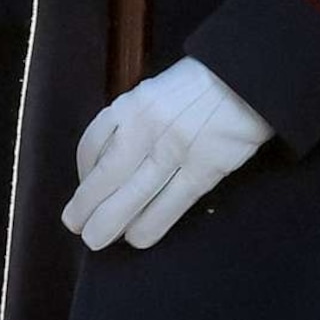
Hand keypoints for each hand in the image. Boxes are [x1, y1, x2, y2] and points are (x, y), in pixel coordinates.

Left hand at [63, 55, 273, 249]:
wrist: (245, 79)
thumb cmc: (197, 86)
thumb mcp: (151, 92)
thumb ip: (131, 120)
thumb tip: (110, 155)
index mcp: (129, 106)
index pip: (92, 145)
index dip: (83, 173)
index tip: (83, 188)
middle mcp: (145, 128)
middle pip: (107, 176)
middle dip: (86, 206)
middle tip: (75, 226)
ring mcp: (174, 150)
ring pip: (133, 196)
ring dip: (110, 222)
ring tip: (97, 239)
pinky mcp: (205, 169)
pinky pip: (170, 205)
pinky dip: (150, 225)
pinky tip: (138, 238)